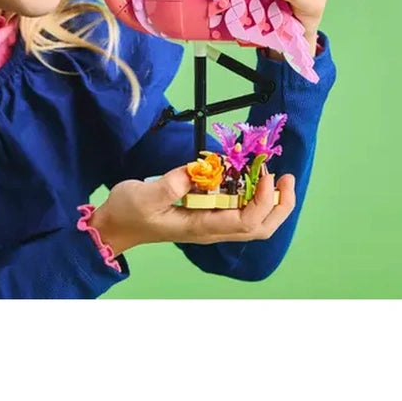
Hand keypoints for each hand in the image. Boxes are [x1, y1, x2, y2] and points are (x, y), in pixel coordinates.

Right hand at [89, 164, 295, 256]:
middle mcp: (212, 230)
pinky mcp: (208, 216)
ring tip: (277, 176)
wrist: (116, 227)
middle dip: (279, 205)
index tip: (263, 172)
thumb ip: (170, 185)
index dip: (262, 199)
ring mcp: (212, 225)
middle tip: (285, 177)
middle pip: (260, 227)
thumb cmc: (128, 212)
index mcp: (201, 227)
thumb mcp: (144, 196)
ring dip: (271, 201)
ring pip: (255, 222)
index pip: (245, 221)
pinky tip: (252, 178)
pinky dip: (255, 197)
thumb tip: (197, 170)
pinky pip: (241, 212)